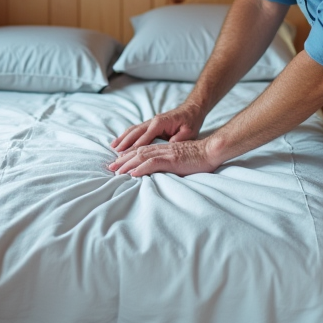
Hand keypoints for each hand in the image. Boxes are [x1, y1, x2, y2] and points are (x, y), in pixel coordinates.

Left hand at [107, 138, 221, 177]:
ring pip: (142, 156)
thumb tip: (159, 172)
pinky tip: (133, 174)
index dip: (128, 156)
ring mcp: (166, 153)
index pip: (142, 151)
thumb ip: (168, 163)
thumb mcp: (180, 160)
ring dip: (128, 164)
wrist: (211, 151)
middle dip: (123, 160)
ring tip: (117, 172)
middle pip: (138, 152)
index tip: (118, 163)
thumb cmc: (198, 157)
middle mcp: (162, 148)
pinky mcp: (172, 159)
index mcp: (164, 148)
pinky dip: (142, 168)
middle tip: (110, 168)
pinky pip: (154, 163)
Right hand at [110, 103, 203, 153]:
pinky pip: (135, 130)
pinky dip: (126, 135)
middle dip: (124, 144)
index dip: (135, 148)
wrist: (192, 110)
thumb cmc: (191, 122)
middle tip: (115, 156)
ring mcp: (150, 122)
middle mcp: (152, 121)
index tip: (126, 157)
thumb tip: (169, 146)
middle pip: (135, 133)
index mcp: (160, 123)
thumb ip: (178, 140)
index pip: (145, 137)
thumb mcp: (189, 132)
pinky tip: (120, 141)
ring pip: (133, 130)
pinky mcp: (150, 124)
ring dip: (123, 139)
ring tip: (113, 148)